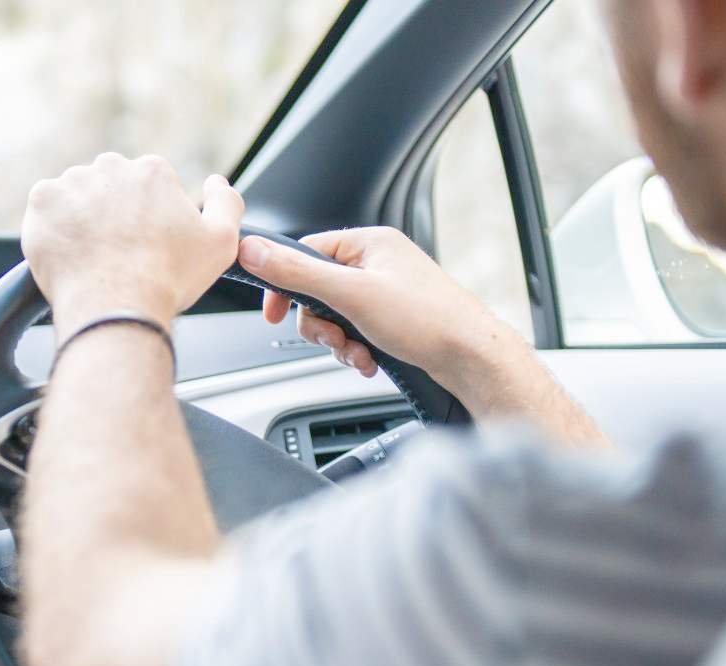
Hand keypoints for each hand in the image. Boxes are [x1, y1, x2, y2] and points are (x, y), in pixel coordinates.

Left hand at [22, 153, 243, 337]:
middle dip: (113, 213)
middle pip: (110, 187)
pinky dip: (54, 226)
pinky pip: (46, 208)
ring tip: (93, 256)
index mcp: (152, 171)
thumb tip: (216, 182)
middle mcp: (111, 167)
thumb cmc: (168, 279)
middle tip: (117, 252)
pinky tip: (70, 252)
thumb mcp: (221, 243)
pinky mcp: (41, 202)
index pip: (147, 188)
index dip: (147, 219)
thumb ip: (226, 203)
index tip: (144, 244)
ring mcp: (72, 182)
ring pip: (77, 196)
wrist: (116, 306)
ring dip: (82, 218)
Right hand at [237, 226, 513, 382]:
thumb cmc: (427, 321)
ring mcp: (387, 293)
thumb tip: (253, 250)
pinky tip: (370, 362)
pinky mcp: (395, 320)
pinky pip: (356, 332)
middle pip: (318, 290)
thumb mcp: (350, 294)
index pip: (306, 252)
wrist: (472, 360)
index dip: (285, 285)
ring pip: (336, 317)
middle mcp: (379, 263)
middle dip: (320, 324)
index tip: (274, 315)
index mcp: (369, 243)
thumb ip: (297, 272)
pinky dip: (356, 351)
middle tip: (334, 338)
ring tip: (359, 355)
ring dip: (339, 342)